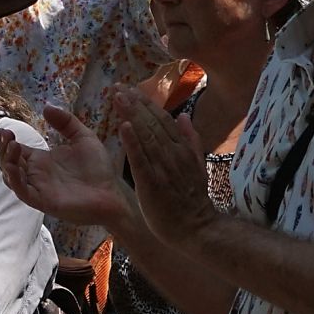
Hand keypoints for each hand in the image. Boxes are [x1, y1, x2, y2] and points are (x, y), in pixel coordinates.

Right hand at [0, 104, 128, 226]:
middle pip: (8, 161)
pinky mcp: (41, 200)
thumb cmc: (98, 170)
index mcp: (41, 160)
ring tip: (11, 145)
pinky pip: (21, 191)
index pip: (16, 150)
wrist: (111, 194)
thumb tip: (46, 107)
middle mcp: (35, 174)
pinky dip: (14, 179)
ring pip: (11, 176)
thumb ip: (66, 122)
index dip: (7, 140)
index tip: (3, 129)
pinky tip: (13, 166)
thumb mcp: (83, 138)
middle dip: (3, 148)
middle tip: (5, 135)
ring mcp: (37, 187)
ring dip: (6, 161)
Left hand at [117, 89, 217, 244]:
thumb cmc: (191, 198)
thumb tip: (184, 115)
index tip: (130, 88)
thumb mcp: (196, 164)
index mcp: (182, 148)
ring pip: (145, 135)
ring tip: (117, 97)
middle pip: (152, 122)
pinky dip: (133, 141)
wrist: (195, 226)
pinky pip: (140, 158)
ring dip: (131, 114)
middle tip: (117, 87)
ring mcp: (163, 166)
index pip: (162, 119)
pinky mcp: (152, 182)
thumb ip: (190, 139)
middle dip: (134, 102)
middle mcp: (173, 153)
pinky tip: (123, 126)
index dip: (146, 102)